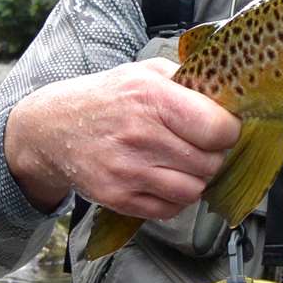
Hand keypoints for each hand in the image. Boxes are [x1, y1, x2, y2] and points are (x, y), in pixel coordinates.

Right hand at [3, 60, 241, 218]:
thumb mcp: (145, 72)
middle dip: (212, 156)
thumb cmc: (107, 99)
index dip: (227, 131)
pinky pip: (170, 210)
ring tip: (181, 163)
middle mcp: (139, 134)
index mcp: (151, 96)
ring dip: (195, 180)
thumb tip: (230, 96)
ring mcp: (127, 170)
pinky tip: (162, 178)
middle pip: (210, 162)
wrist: (52, 129)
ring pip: (194, 190)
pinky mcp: (118, 197)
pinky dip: (174, 198)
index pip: (218, 128)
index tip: (220, 128)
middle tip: (198, 146)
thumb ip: (188, 81)